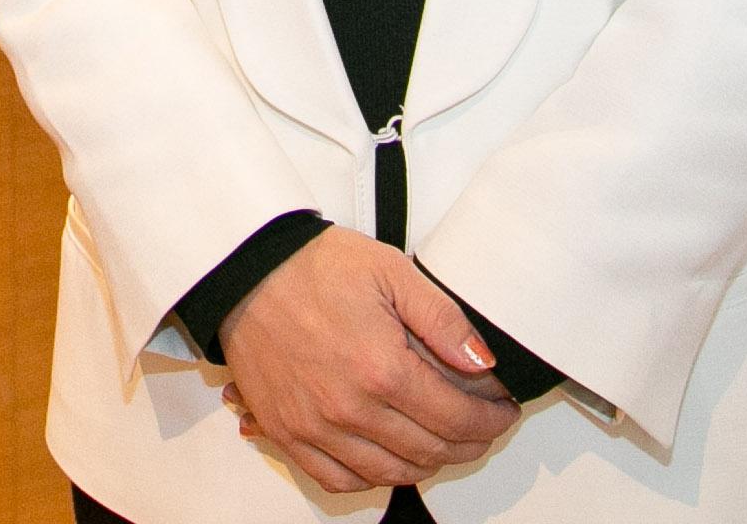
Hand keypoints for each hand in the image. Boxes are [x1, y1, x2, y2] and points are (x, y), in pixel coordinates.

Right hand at [214, 227, 518, 493]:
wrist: (243, 269)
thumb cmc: (312, 265)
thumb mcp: (391, 271)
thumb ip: (443, 319)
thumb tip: (484, 361)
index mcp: (382, 369)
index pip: (457, 419)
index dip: (491, 420)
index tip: (503, 411)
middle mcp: (350, 409)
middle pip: (431, 451)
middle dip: (470, 442)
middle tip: (482, 426)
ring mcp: (315, 427)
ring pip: (391, 472)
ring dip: (428, 463)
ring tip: (443, 442)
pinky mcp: (286, 433)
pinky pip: (339, 480)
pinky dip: (372, 478)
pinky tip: (388, 458)